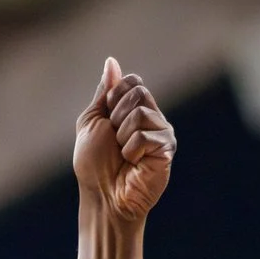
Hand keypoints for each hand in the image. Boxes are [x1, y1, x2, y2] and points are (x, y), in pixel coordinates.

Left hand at [74, 58, 174, 225]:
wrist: (103, 197)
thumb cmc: (94, 165)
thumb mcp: (92, 122)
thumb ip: (104, 93)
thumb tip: (112, 61)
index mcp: (134, 109)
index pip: (132, 81)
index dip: (113, 98)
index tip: (107, 122)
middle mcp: (152, 117)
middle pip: (138, 91)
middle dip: (117, 116)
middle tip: (115, 141)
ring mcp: (162, 132)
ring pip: (140, 112)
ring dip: (122, 136)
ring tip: (124, 155)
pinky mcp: (167, 148)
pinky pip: (145, 135)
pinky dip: (131, 151)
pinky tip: (134, 164)